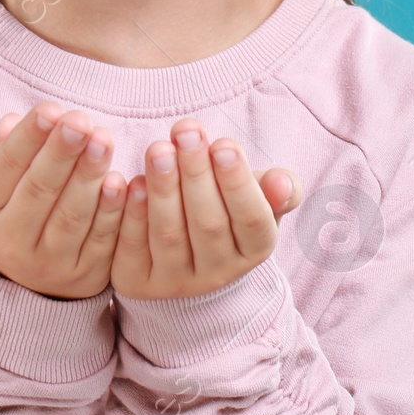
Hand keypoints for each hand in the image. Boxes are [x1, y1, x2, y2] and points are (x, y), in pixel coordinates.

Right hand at [0, 102, 127, 298]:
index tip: (51, 108)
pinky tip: (120, 182)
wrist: (30, 272)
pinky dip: (111, 211)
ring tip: (103, 138)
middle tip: (80, 120)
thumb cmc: (13, 201)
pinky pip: (100, 241)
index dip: (28, 137)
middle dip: (61, 153)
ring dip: (88, 175)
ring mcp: (47, 263)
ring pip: (70, 216)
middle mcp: (8, 241)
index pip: (5, 167)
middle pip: (38, 191)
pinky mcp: (84, 275)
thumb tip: (10, 123)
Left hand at [110, 119, 303, 299]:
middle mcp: (217, 273)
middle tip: (186, 132)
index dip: (238, 182)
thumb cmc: (225, 206)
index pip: (252, 220)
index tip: (224, 144)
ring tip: (159, 149)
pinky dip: (132, 215)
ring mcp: (175, 282)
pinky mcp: (136, 281)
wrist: (183, 251)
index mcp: (254, 250)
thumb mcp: (257, 196)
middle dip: (197, 173)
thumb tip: (281, 182)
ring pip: (169, 236)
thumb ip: (279, 189)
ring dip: (163, 189)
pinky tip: (131, 182)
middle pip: (209, 225)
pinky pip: (132, 249)